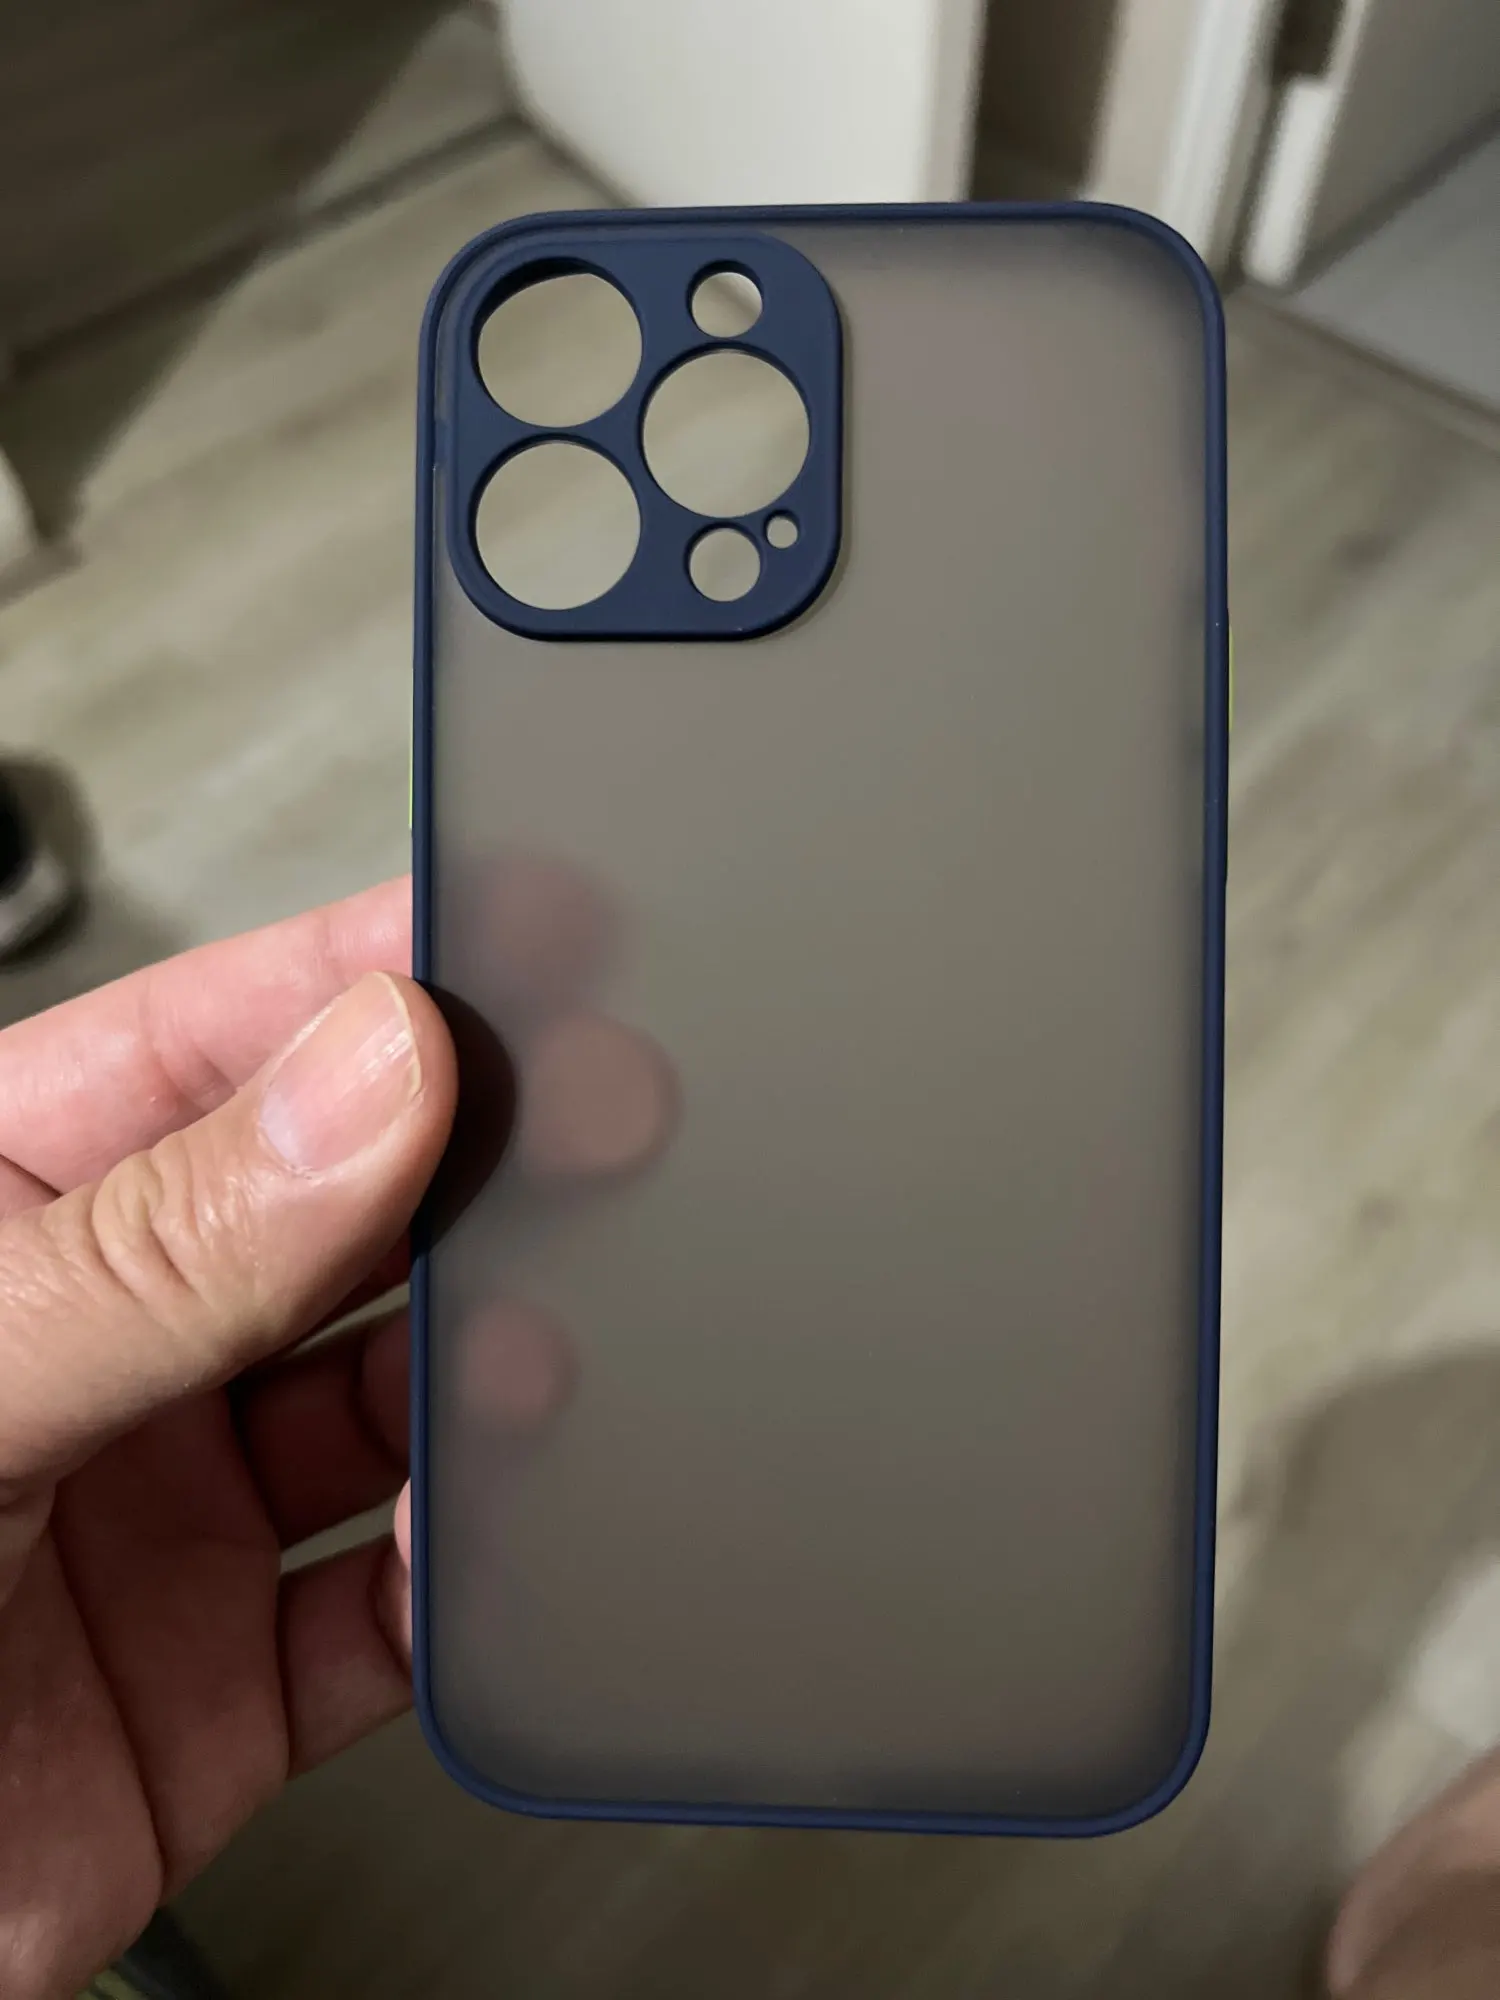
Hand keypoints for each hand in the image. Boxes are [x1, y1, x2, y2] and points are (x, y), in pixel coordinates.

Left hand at [0, 880, 453, 1996]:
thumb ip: (161, 1247)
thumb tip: (372, 1082)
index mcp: (3, 1214)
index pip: (214, 1044)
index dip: (367, 984)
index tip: (512, 946)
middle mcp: (105, 1347)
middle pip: (336, 1212)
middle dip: (468, 1171)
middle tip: (589, 1123)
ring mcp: (174, 1509)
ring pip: (389, 1404)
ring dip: (476, 1380)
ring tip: (525, 1355)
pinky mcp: (228, 1679)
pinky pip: (393, 1611)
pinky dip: (460, 1580)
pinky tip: (474, 1541)